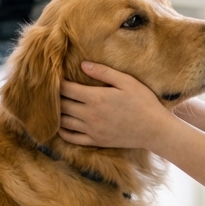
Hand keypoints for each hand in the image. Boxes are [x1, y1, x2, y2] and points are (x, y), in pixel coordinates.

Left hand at [59, 61, 173, 149]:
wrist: (155, 129)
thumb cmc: (143, 102)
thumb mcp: (126, 81)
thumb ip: (103, 72)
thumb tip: (83, 64)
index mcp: (95, 98)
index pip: (67, 89)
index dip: (57, 83)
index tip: (53, 77)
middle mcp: (89, 115)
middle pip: (62, 105)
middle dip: (54, 97)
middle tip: (49, 91)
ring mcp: (91, 130)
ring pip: (63, 122)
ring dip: (55, 114)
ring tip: (52, 106)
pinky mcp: (96, 141)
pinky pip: (71, 138)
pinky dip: (62, 132)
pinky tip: (60, 125)